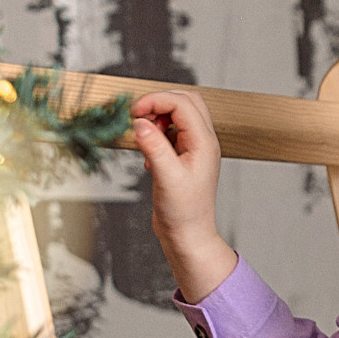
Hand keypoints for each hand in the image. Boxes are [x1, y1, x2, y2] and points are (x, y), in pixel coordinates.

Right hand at [129, 88, 233, 301]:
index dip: (156, 101)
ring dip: (157, 119)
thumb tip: (139, 123)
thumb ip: (154, 147)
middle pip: (185, 102)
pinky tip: (148, 156)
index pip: (182, 104)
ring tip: (144, 138)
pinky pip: (171, 133)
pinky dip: (156, 134)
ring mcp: (194, 149)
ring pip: (178, 116)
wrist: (188, 236)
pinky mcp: (183, 158)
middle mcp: (202, 142)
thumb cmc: (184, 212)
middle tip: (138, 119)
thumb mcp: (166, 177)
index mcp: (204, 143)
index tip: (134, 113)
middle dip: (159, 104)